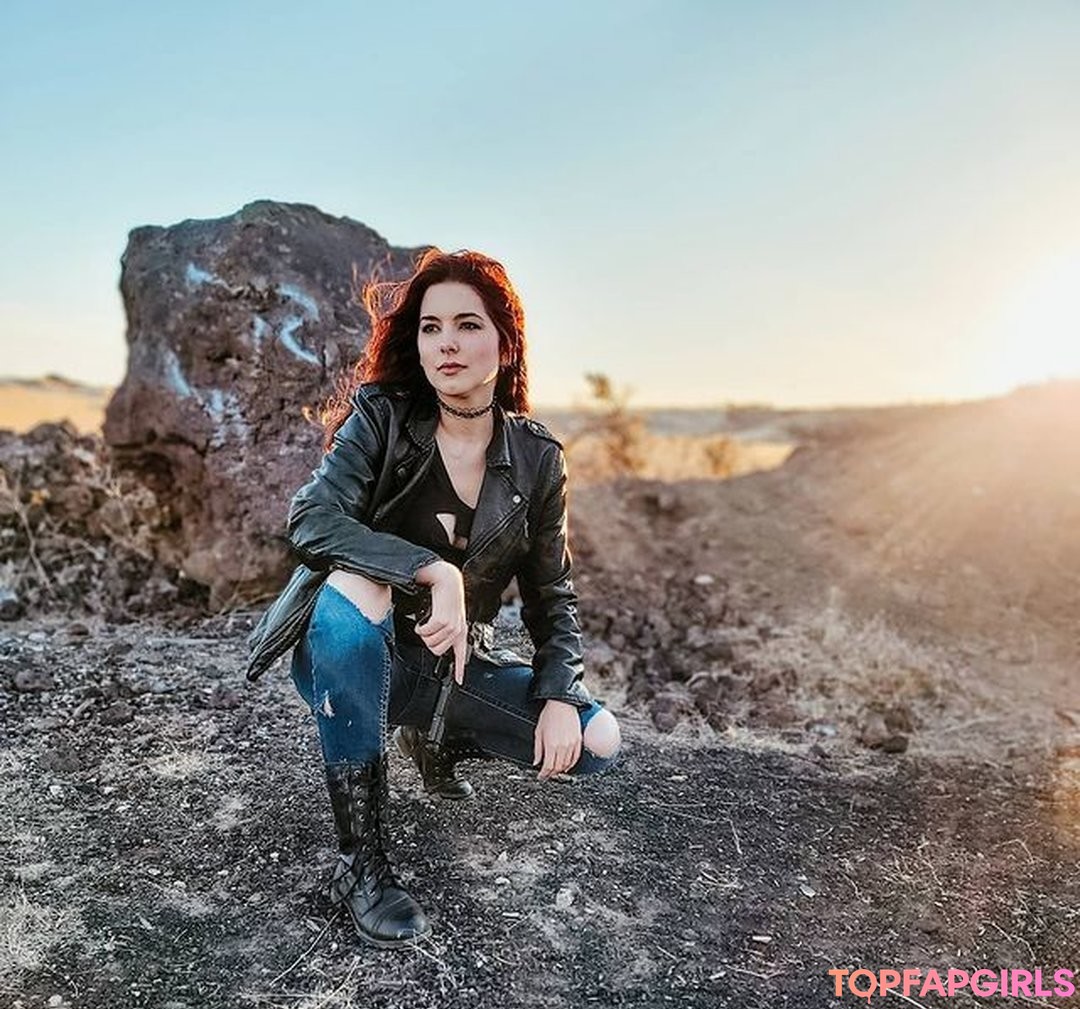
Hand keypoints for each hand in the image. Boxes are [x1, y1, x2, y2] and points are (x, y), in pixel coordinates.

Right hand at [415, 561, 468, 683]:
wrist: (446, 578)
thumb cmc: (443, 595)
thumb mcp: (446, 614)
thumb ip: (443, 628)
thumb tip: (433, 642)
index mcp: (460, 630)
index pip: (461, 653)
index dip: (459, 669)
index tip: (458, 680)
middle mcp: (458, 630)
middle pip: (437, 651)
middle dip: (428, 642)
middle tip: (427, 629)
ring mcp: (452, 626)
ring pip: (431, 643)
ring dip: (424, 633)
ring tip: (427, 621)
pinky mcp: (445, 621)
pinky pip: (426, 633)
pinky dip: (421, 627)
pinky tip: (424, 619)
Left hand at [533, 699, 581, 779]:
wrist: (562, 703)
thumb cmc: (548, 716)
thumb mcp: (538, 732)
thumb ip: (538, 750)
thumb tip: (536, 763)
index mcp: (551, 745)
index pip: (548, 766)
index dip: (543, 774)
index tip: (540, 777)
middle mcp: (563, 747)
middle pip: (557, 767)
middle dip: (551, 774)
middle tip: (546, 775)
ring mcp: (572, 744)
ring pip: (567, 764)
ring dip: (560, 770)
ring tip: (555, 771)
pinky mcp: (578, 741)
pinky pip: (576, 758)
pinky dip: (571, 764)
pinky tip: (566, 766)